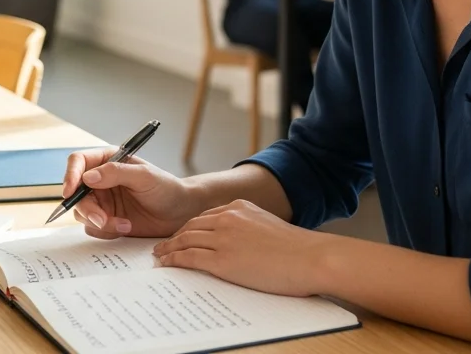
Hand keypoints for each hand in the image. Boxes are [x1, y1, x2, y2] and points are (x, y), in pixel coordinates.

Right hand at [63, 148, 198, 238]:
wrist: (179, 213)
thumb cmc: (166, 188)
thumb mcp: (144, 176)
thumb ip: (116, 173)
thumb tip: (87, 177)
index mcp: (107, 160)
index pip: (78, 162)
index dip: (70, 175)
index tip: (69, 191)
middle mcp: (100, 180)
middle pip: (76, 192)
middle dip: (87, 209)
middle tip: (102, 220)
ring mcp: (102, 201)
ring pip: (82, 213)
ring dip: (100, 222)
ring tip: (124, 224)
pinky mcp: (106, 219)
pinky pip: (93, 228)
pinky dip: (106, 231)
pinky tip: (126, 227)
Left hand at [152, 199, 328, 296]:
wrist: (310, 258)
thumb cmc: (297, 250)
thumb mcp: (269, 226)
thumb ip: (249, 228)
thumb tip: (239, 243)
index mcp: (239, 207)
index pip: (205, 216)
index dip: (189, 227)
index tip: (181, 234)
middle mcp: (228, 218)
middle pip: (190, 226)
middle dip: (175, 236)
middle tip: (163, 244)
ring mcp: (223, 238)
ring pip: (185, 240)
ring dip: (169, 248)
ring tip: (159, 255)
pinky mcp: (222, 260)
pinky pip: (189, 258)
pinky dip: (173, 260)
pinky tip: (166, 264)